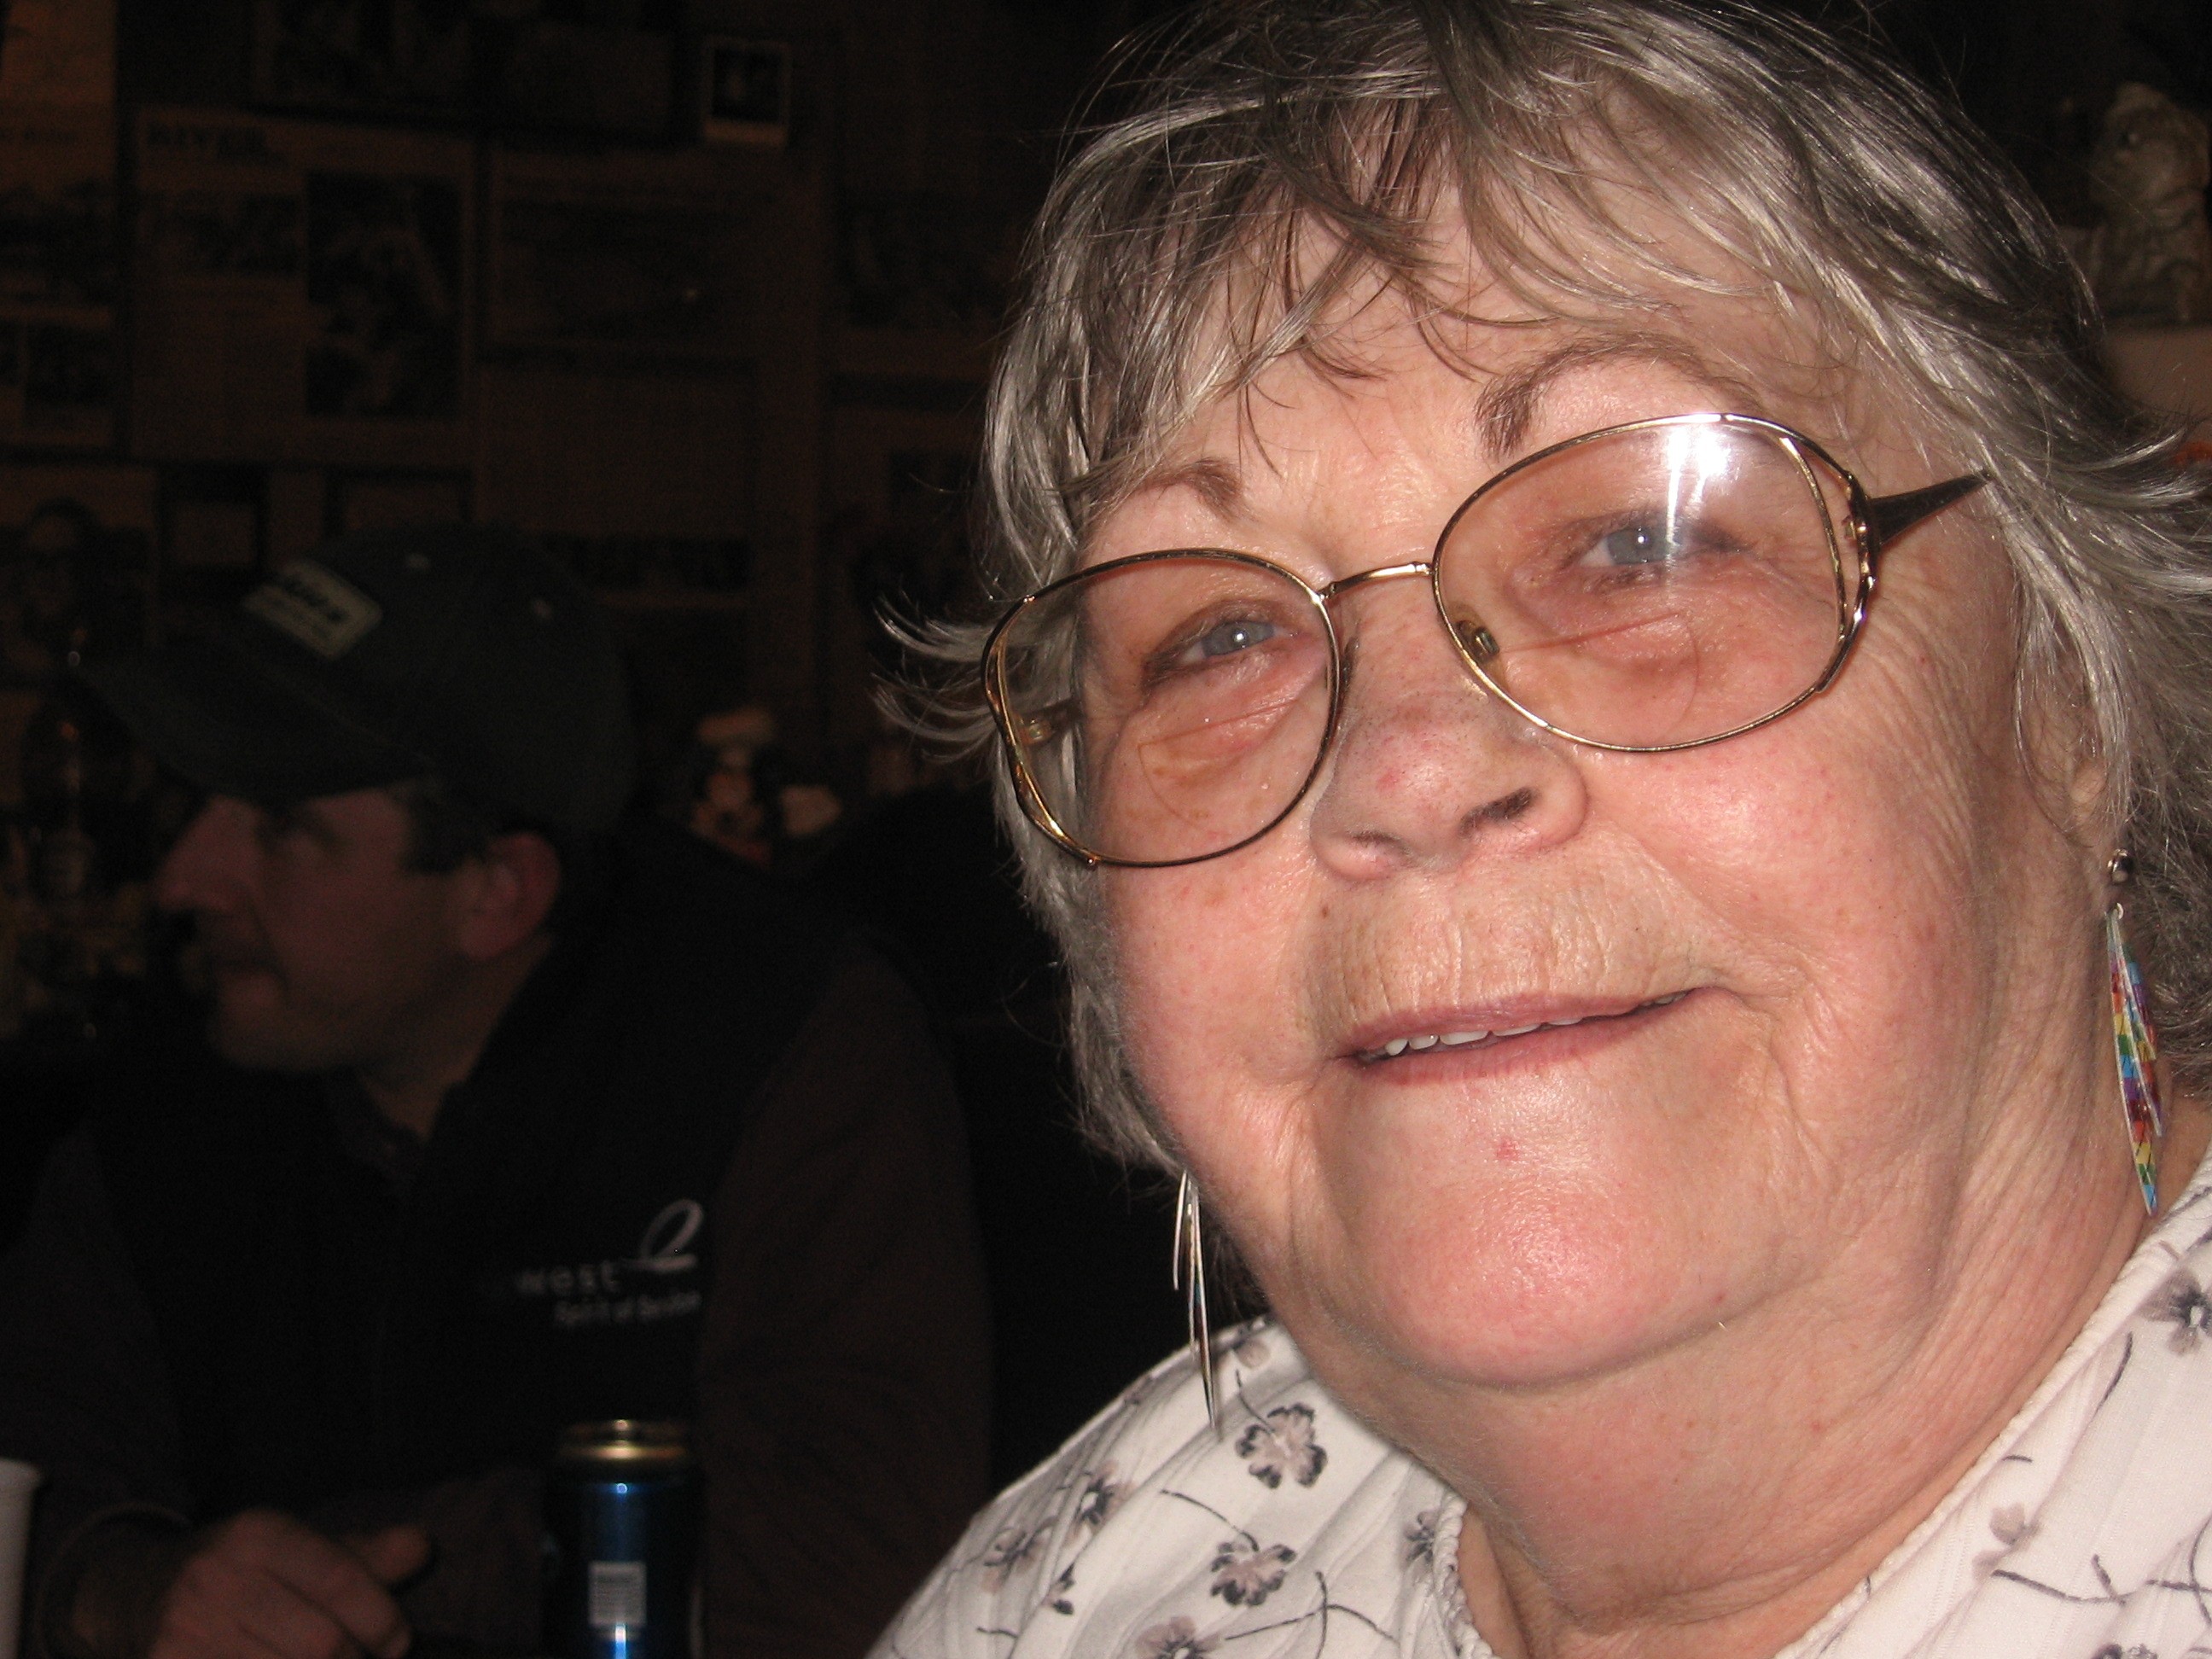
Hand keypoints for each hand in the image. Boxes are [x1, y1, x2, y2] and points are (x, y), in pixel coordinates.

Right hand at [69, 1510, 430, 1658]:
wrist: (133, 1595)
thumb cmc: (240, 1573)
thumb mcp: (297, 1548)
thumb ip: (363, 1555)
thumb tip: (423, 1546)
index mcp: (259, 1533)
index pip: (343, 1583)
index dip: (384, 1621)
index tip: (395, 1641)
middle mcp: (217, 1578)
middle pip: (322, 1646)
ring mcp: (184, 1632)